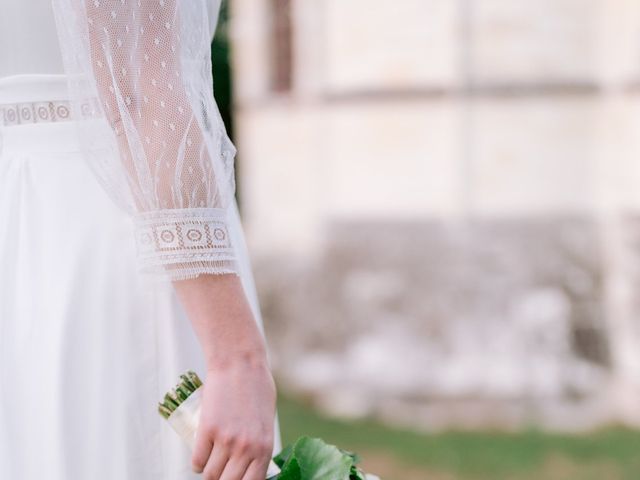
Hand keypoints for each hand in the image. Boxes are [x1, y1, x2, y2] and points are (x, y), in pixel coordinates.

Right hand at [191, 354, 276, 479]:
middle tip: (220, 472)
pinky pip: (197, 461)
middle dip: (222, 479)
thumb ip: (259, 445)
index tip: (233, 478)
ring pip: (210, 474)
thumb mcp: (266, 421)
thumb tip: (249, 466)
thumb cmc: (256, 388)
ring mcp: (226, 440)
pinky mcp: (207, 430)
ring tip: (211, 461)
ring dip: (208, 471)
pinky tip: (201, 454)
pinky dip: (197, 461)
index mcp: (265, 448)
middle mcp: (246, 448)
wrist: (240, 363)